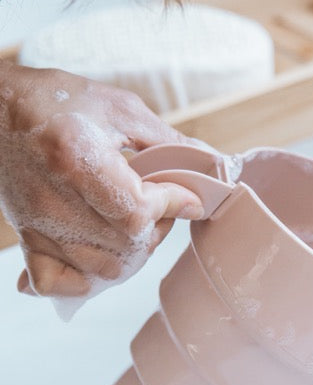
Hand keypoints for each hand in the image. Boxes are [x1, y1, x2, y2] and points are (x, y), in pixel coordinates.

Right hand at [0, 64, 205, 296]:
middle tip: (160, 206)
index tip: (188, 198)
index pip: (136, 212)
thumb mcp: (116, 108)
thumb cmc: (52, 100)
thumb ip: (167, 141)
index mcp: (75, 159)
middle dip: (157, 229)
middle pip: (125, 246)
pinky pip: (57, 284)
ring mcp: (37, 224)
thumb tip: (212, 164)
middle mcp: (53, 199)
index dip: (172, 207)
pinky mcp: (27, 237)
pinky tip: (99, 255)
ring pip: (103, 270)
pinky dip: (84, 280)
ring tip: (135, 224)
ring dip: (133, 252)